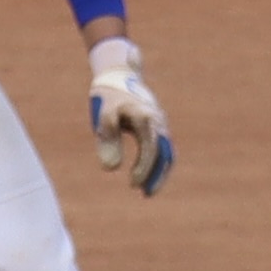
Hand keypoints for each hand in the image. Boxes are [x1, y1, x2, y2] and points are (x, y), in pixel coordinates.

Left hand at [87, 39, 173, 198]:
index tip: (132, 183)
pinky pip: (164, 150)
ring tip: (147, 193)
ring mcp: (161, 124)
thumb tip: (111, 168)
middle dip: (156, 175)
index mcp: (145, 117)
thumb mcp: (103, 116)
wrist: (118, 77)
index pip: (150, 147)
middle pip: (164, 153)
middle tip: (144, 194)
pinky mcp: (158, 128)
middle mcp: (157, 120)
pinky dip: (158, 166)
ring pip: (167, 153)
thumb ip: (107, 140)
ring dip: (159, 173)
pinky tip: (146, 181)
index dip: (144, 167)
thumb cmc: (108, 98)